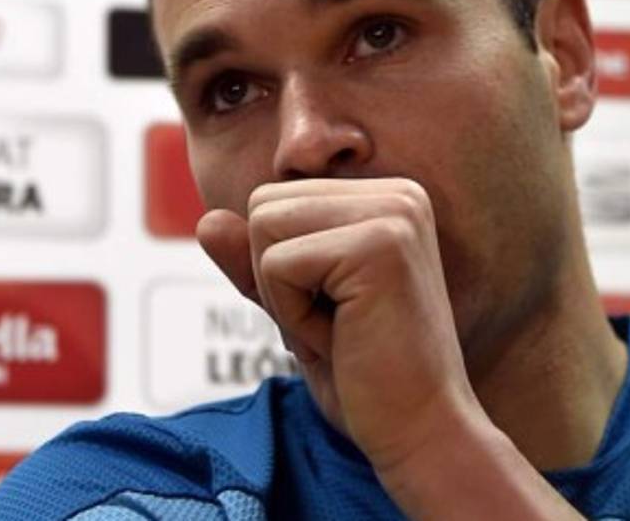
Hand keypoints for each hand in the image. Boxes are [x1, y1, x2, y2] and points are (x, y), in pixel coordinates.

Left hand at [197, 178, 478, 471]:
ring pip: (264, 227)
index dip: (280, 270)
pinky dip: (294, 315)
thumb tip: (207, 222)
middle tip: (337, 325)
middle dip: (276, 277)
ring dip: (283, 296)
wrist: (422, 435)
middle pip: (264, 206)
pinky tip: (345, 339)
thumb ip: (255, 263)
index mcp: (387, 199)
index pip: (275, 201)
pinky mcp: (379, 245)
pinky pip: (277, 265)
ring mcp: (393, 214)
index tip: (336, 313)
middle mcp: (398, 194)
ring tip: (342, 330)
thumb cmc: (366, 380)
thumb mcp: (297, 311)